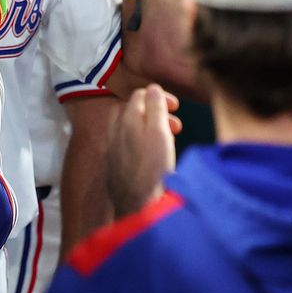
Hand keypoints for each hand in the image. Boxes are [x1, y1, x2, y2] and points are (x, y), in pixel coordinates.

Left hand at [106, 83, 181, 216]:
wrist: (138, 205)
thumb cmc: (153, 167)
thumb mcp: (159, 133)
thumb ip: (155, 108)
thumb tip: (151, 87)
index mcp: (125, 120)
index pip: (139, 96)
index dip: (159, 96)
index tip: (177, 106)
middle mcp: (114, 131)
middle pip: (135, 112)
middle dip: (157, 113)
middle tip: (177, 125)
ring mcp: (113, 149)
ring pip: (133, 129)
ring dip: (153, 129)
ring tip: (171, 140)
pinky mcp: (116, 166)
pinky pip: (130, 145)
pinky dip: (145, 143)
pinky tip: (156, 156)